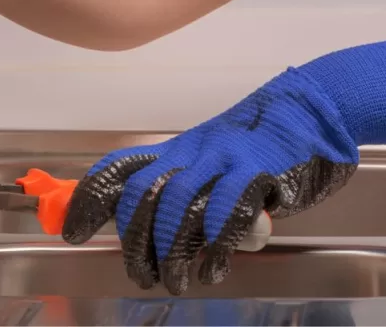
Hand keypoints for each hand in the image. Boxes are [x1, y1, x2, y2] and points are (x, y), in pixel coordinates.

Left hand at [62, 27, 385, 295]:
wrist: (314, 104)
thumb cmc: (266, 138)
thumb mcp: (216, 156)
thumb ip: (192, 186)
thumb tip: (165, 231)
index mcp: (180, 148)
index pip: (122, 167)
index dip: (92, 198)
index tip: (72, 229)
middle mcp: (194, 152)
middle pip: (145, 193)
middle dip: (136, 239)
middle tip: (141, 274)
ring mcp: (225, 159)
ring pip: (179, 203)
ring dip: (172, 249)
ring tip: (176, 280)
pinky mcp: (258, 171)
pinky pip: (226, 208)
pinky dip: (215, 243)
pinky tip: (213, 266)